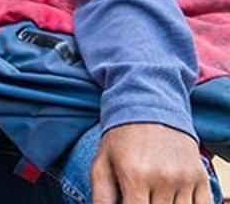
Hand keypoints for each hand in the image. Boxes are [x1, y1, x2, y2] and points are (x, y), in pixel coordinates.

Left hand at [90, 122, 211, 203]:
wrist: (149, 107)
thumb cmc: (121, 139)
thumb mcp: (102, 164)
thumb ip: (101, 196)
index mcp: (135, 175)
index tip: (129, 201)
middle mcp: (163, 177)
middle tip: (140, 194)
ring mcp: (185, 178)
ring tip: (153, 194)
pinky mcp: (200, 176)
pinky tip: (173, 198)